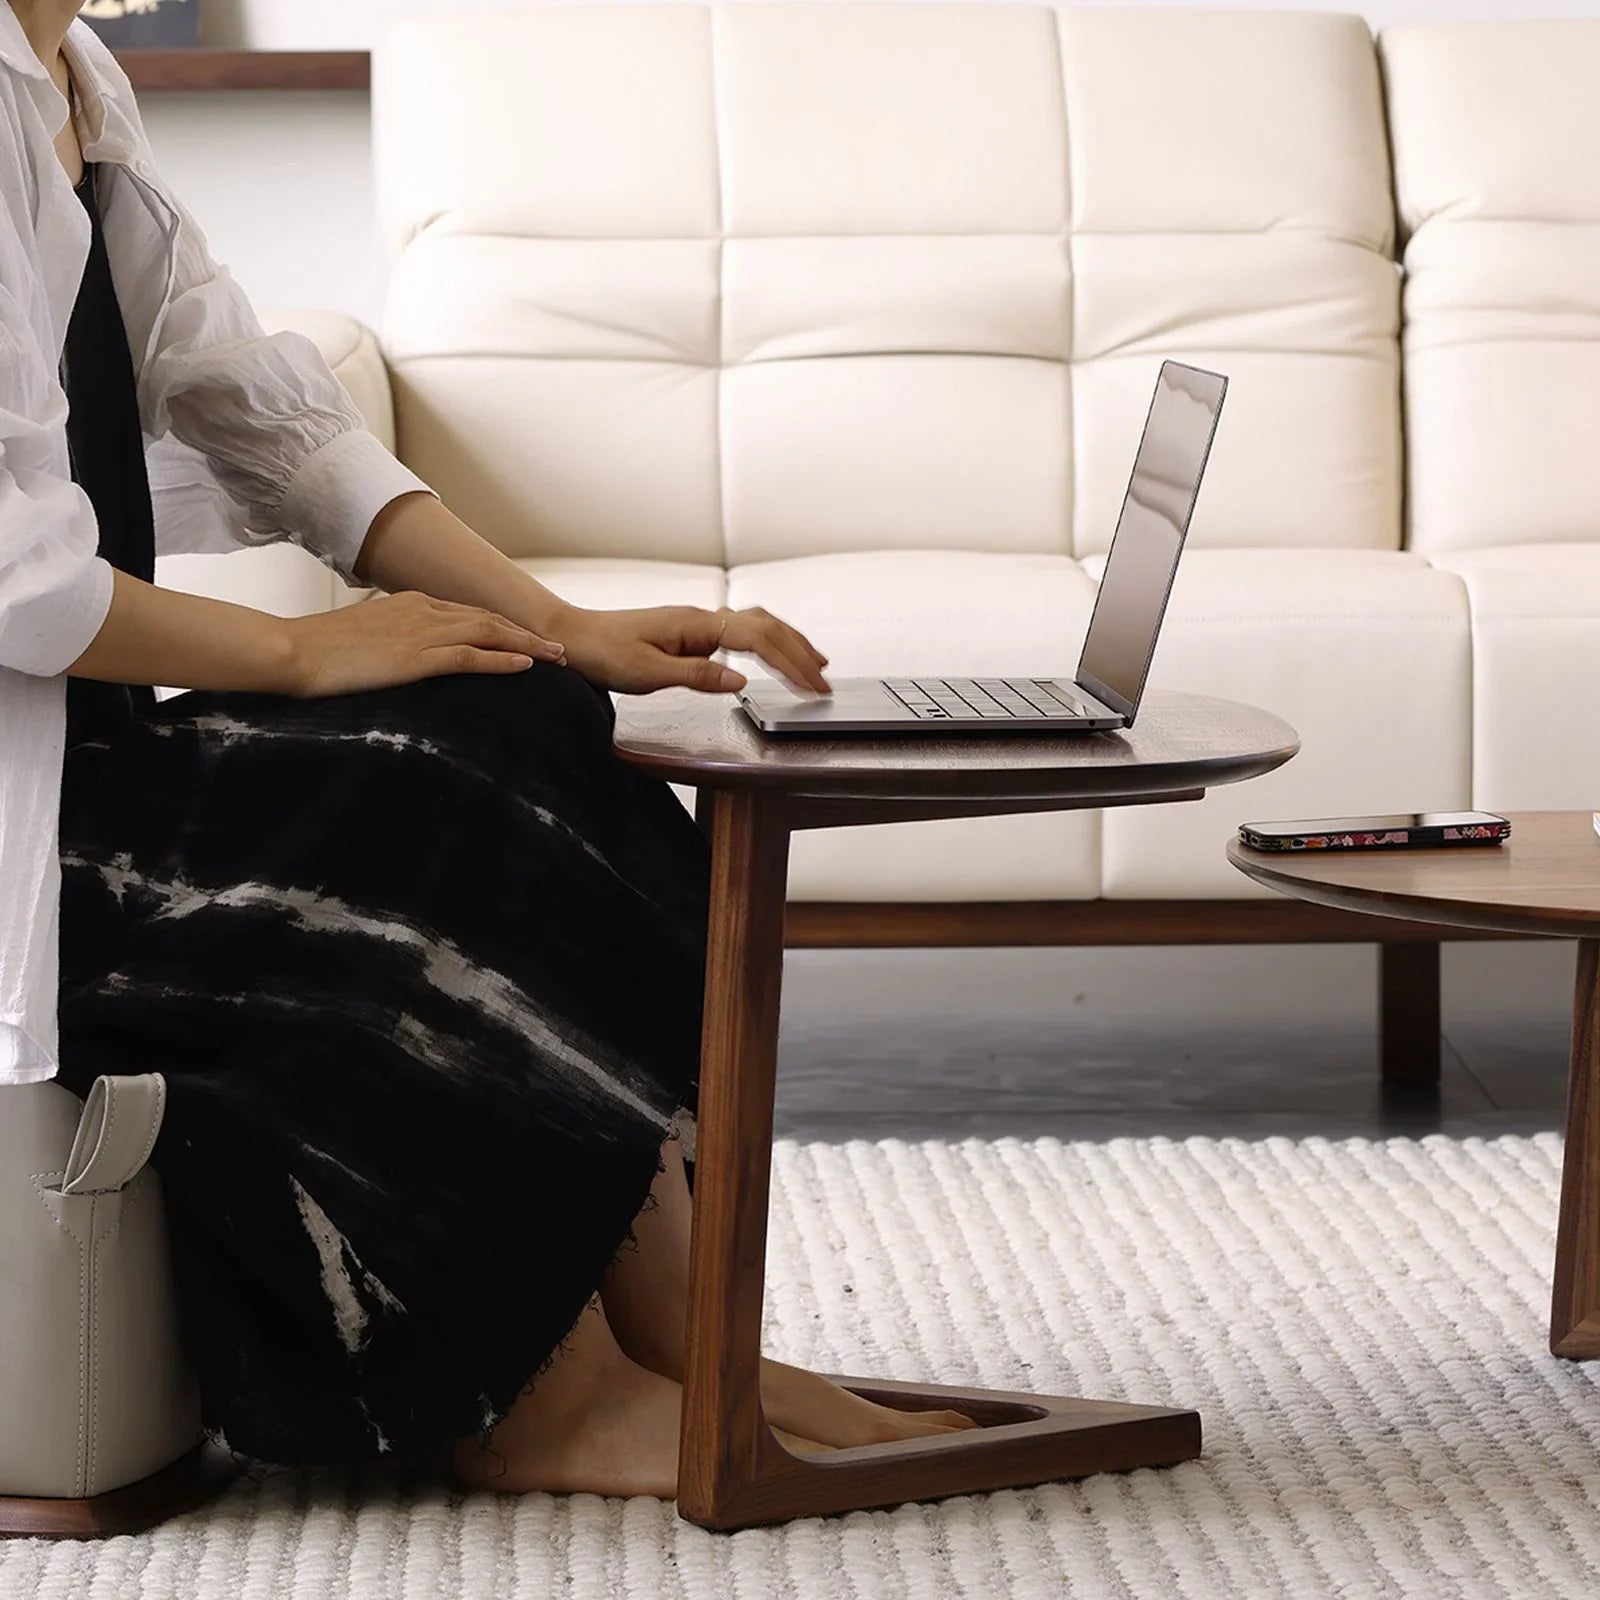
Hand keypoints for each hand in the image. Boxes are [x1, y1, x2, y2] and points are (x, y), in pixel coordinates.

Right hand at [281, 591, 564, 697]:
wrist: (290, 652)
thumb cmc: (318, 651)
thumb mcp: (362, 639)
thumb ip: (389, 641)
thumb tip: (400, 655)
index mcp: (410, 605)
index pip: (468, 613)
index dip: (503, 627)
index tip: (528, 639)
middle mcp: (421, 612)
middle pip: (488, 619)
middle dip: (526, 634)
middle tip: (559, 650)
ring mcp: (419, 633)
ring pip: (487, 633)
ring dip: (527, 646)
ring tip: (557, 659)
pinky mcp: (414, 658)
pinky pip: (468, 657)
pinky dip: (501, 660)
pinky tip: (526, 667)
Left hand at [552, 604, 830, 695]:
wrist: (576, 637)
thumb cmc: (605, 654)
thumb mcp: (648, 673)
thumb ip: (697, 676)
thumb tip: (741, 683)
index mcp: (697, 625)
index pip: (758, 640)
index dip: (790, 663)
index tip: (812, 686)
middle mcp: (702, 619)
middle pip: (767, 627)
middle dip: (800, 653)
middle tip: (825, 681)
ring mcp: (699, 624)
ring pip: (758, 625)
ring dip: (789, 643)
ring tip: (815, 664)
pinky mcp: (692, 634)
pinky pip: (742, 632)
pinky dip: (768, 642)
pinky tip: (774, 655)